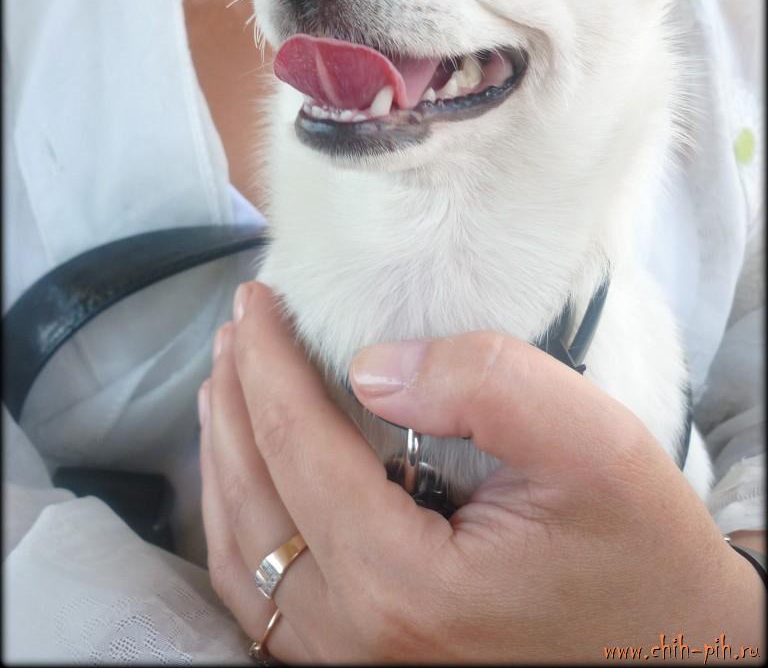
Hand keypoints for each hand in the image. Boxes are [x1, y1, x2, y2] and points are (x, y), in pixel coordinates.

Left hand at [199, 283, 763, 663]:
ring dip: (226, 460)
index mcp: (408, 584)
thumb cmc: (639, 548)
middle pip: (256, 503)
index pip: (299, 451)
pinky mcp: (368, 663)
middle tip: (237, 328)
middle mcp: (362, 640)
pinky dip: (244, 524)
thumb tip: (370, 365)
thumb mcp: (591, 442)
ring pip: (244, 559)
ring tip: (227, 385)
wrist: (675, 647)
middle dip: (236, 401)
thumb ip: (484, 385)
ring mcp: (357, 665)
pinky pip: (267, 600)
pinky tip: (250, 474)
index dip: (269, 364)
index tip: (258, 299)